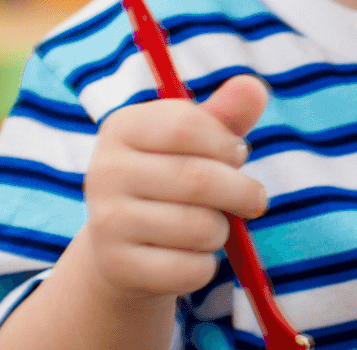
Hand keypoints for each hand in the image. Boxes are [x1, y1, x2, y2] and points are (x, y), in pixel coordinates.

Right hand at [77, 74, 271, 298]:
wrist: (125, 245)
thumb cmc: (173, 179)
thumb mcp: (197, 142)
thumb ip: (226, 115)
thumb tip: (253, 87)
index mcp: (122, 127)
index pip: (186, 125)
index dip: (226, 143)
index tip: (237, 154)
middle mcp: (103, 171)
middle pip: (198, 179)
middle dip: (242, 192)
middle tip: (252, 199)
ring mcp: (105, 222)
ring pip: (199, 228)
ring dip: (223, 231)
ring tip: (212, 226)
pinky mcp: (117, 267)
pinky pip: (191, 269)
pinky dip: (207, 265)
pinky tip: (192, 255)